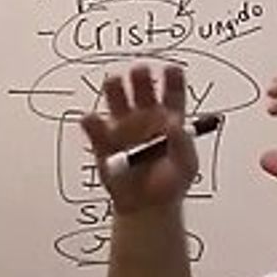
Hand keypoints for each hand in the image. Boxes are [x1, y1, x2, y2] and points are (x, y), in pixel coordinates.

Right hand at [80, 64, 197, 214]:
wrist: (147, 207)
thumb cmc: (171, 184)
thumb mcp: (185, 166)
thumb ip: (181, 144)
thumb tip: (174, 123)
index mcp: (170, 118)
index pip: (172, 93)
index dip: (173, 79)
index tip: (172, 69)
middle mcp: (146, 116)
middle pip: (143, 91)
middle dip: (141, 78)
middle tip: (140, 70)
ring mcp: (123, 127)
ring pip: (117, 101)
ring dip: (115, 89)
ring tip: (114, 81)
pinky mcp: (104, 143)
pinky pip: (95, 128)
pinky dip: (91, 123)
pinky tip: (91, 119)